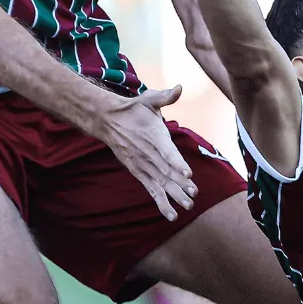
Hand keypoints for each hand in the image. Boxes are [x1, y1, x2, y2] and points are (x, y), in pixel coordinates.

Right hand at [96, 85, 196, 219]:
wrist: (107, 121)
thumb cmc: (133, 109)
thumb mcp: (149, 100)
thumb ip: (165, 97)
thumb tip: (179, 88)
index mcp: (153, 136)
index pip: (166, 152)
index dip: (177, 163)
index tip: (188, 173)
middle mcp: (148, 154)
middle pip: (166, 172)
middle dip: (181, 184)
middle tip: (194, 194)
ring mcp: (142, 166)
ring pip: (160, 184)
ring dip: (174, 196)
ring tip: (189, 206)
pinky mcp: (139, 173)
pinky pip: (151, 190)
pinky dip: (161, 203)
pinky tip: (172, 215)